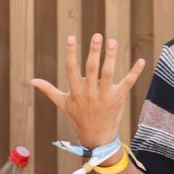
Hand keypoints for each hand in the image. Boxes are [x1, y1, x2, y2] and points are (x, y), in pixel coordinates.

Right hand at [32, 34, 145, 148]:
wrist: (96, 137)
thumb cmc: (78, 117)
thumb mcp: (63, 104)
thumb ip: (49, 90)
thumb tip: (32, 81)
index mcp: (76, 92)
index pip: (72, 69)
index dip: (71, 53)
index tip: (72, 37)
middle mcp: (90, 93)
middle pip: (92, 69)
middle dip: (94, 52)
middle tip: (97, 36)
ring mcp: (105, 96)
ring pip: (108, 73)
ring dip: (110, 57)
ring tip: (112, 41)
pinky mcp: (118, 98)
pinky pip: (128, 83)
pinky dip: (135, 72)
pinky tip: (141, 61)